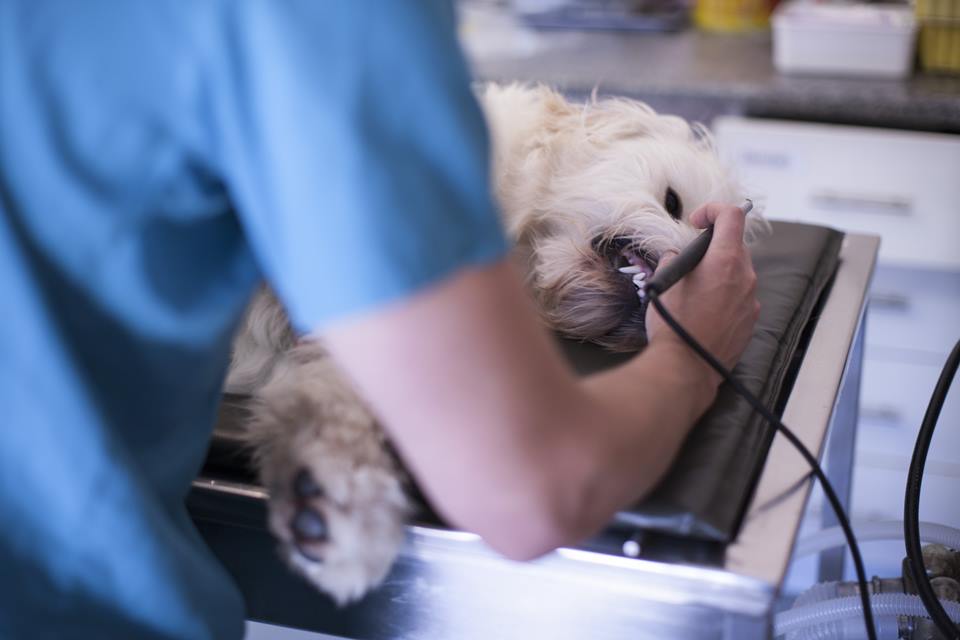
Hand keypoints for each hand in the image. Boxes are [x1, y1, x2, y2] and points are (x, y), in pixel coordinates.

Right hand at [645, 202, 759, 382]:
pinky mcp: (751, 321)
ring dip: (719, 273)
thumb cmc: (673, 324)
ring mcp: (751, 300)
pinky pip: (740, 297)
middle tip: (690, 261)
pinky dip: (725, 296)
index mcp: (725, 260)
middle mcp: (745, 277)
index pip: (731, 215)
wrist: (687, 367)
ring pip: (738, 273)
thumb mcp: (664, 282)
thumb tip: (677, 256)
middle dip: (713, 247)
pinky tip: (704, 312)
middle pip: (735, 245)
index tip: (697, 222)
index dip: (713, 210)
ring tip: (694, 291)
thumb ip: (674, 259)